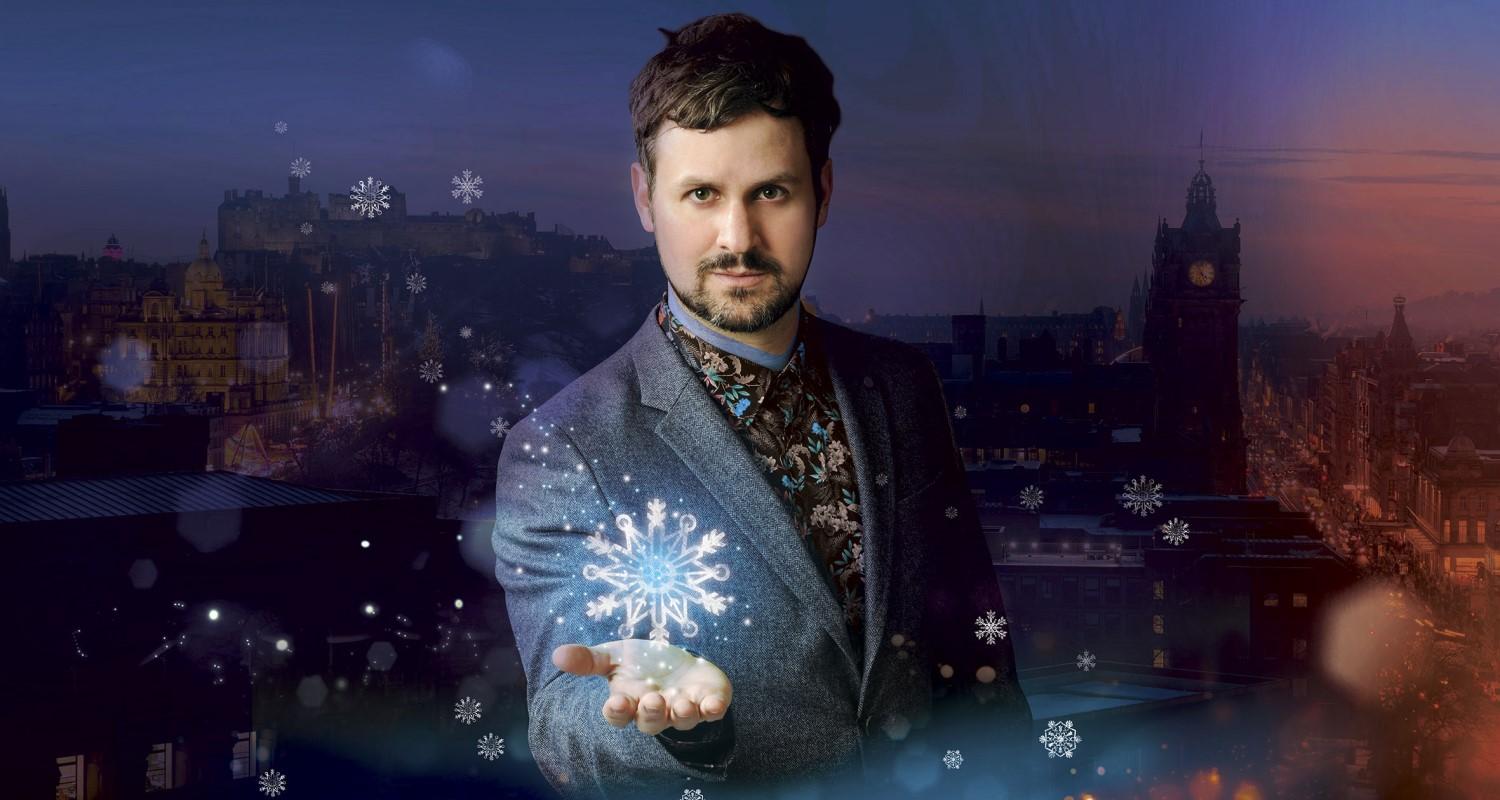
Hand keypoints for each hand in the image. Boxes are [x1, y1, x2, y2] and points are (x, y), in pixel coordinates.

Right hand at [552, 639, 732, 735]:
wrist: (679, 660)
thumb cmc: (642, 662)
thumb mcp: (614, 655)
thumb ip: (588, 659)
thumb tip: (557, 654)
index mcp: (630, 701)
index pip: (619, 715)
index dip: (617, 712)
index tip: (616, 701)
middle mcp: (656, 711)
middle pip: (651, 723)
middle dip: (652, 713)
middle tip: (653, 698)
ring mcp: (683, 709)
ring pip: (682, 721)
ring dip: (683, 714)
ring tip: (682, 702)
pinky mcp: (708, 703)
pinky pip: (712, 712)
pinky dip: (713, 709)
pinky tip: (714, 703)